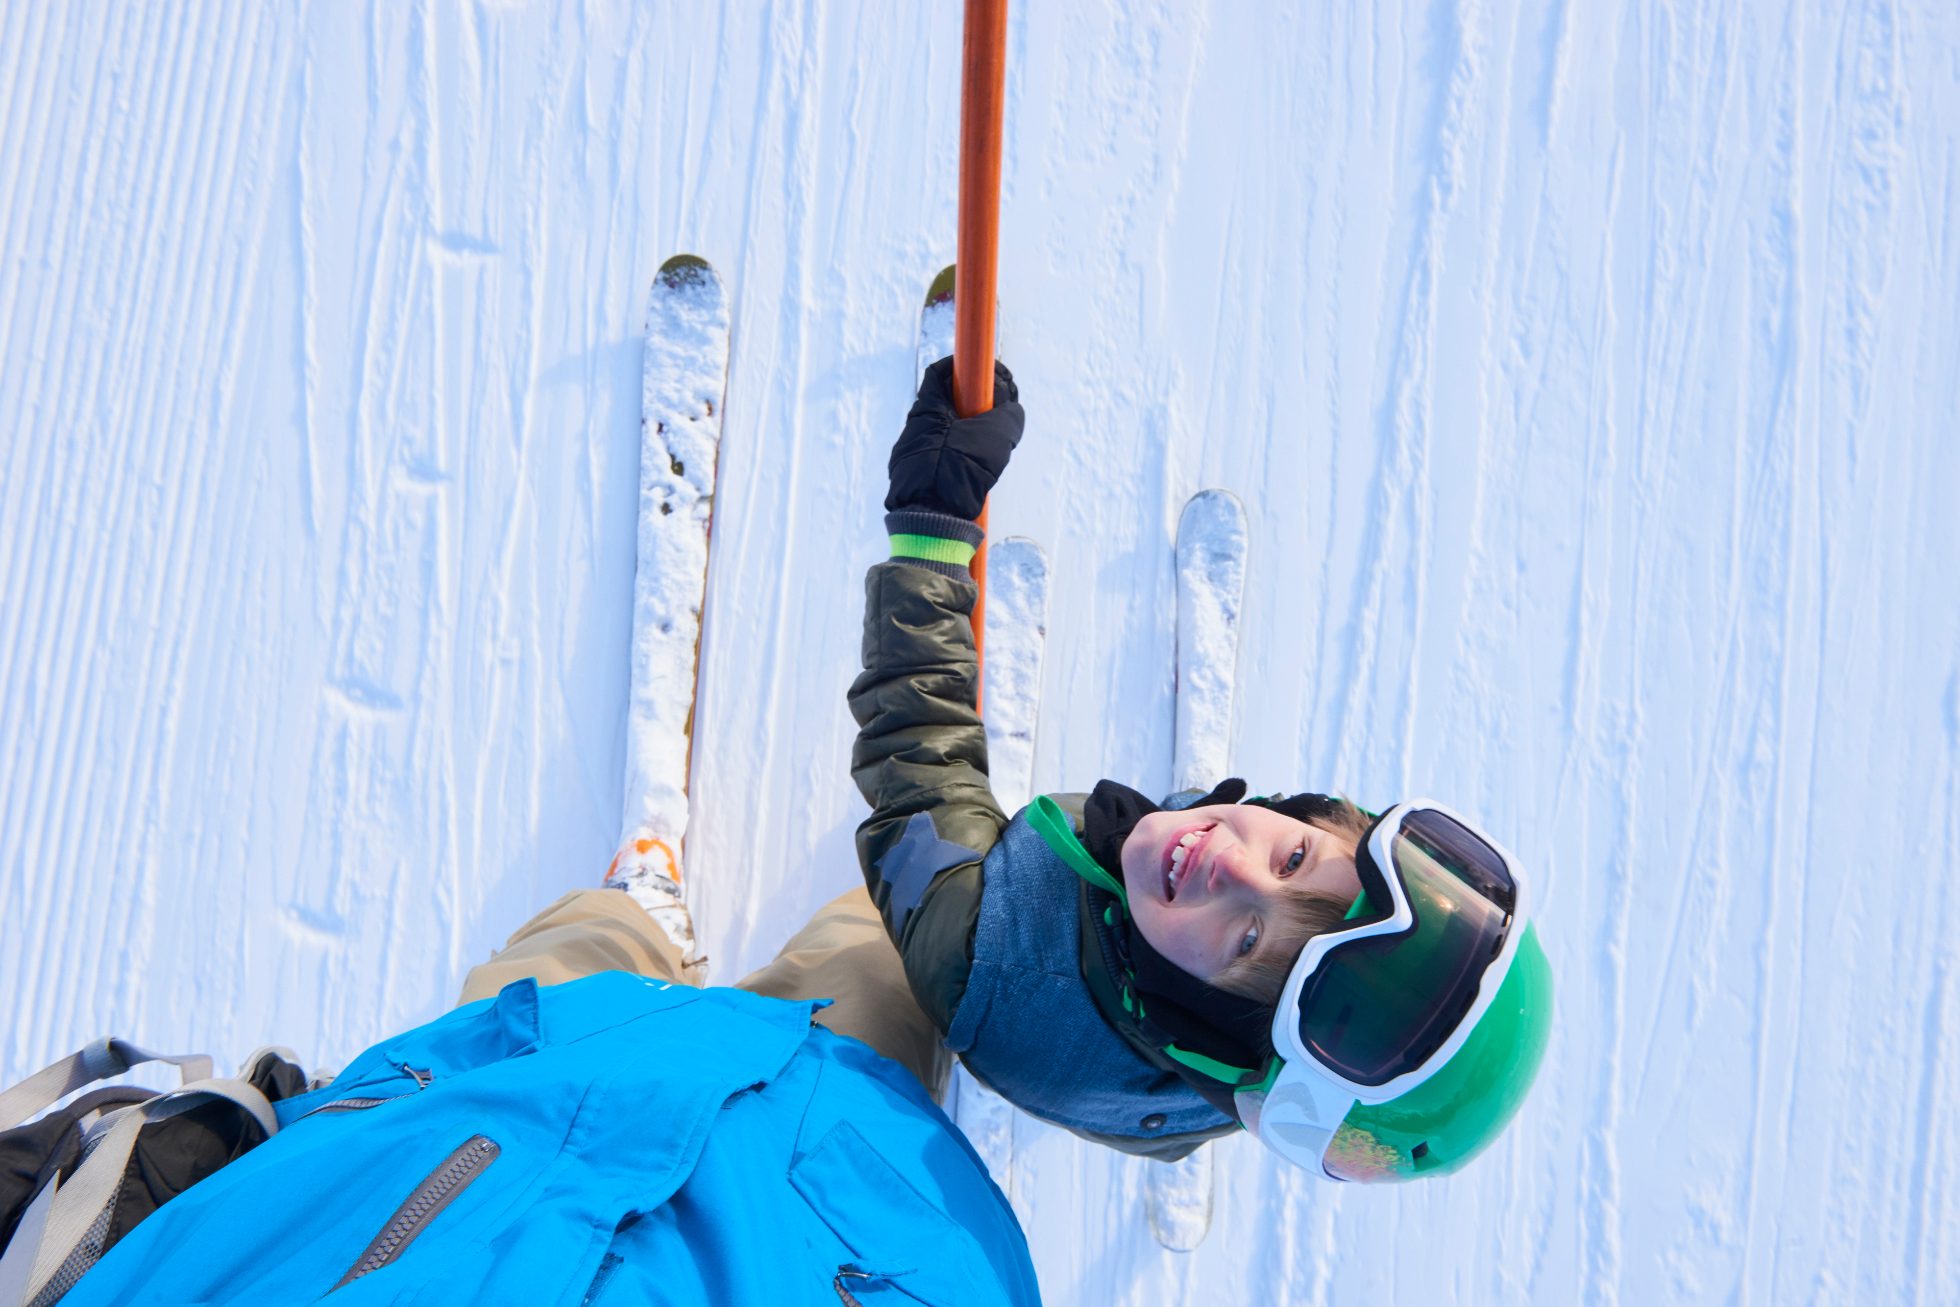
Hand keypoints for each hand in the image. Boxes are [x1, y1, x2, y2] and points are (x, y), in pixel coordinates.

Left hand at [884, 356, 1023, 520]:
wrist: (930, 514)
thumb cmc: (959, 468)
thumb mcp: (996, 435)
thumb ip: (1009, 415)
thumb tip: (1011, 412)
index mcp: (927, 408)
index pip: (941, 372)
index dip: (966, 368)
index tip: (989, 375)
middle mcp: (916, 426)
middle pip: (949, 401)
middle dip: (978, 403)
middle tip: (1000, 413)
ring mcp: (915, 451)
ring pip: (949, 431)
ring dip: (974, 432)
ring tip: (993, 448)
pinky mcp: (919, 475)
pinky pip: (945, 455)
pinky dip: (964, 454)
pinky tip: (979, 470)